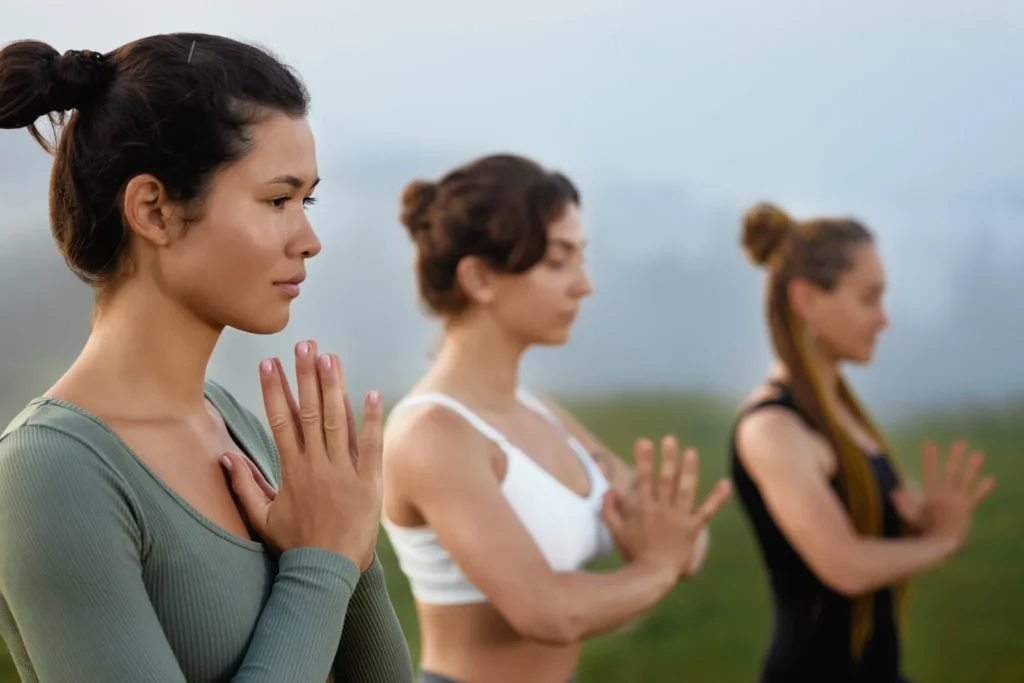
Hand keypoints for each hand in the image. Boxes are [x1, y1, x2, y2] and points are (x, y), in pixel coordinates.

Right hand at [221, 340, 383, 570]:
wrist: (327, 573)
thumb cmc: (296, 545)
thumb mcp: (263, 517)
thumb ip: (244, 485)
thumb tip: (223, 457)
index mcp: (292, 470)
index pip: (281, 420)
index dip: (275, 390)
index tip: (269, 362)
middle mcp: (317, 465)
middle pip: (310, 412)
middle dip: (306, 375)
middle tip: (303, 343)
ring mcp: (344, 472)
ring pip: (339, 421)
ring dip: (335, 386)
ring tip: (330, 356)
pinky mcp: (369, 482)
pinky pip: (371, 445)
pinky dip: (372, 419)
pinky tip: (371, 392)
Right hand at [601, 436, 731, 581]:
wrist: (651, 575)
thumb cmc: (633, 553)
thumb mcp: (615, 530)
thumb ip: (609, 508)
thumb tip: (610, 489)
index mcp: (643, 507)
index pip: (643, 478)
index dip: (644, 459)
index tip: (644, 442)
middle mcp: (661, 508)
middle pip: (665, 478)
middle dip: (668, 457)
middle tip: (670, 440)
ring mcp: (678, 517)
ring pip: (685, 489)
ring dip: (689, 469)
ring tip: (691, 452)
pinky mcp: (693, 528)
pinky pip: (707, 510)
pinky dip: (718, 497)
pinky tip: (726, 483)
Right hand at [891, 440, 995, 551]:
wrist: (942, 543)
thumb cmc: (924, 530)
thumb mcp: (910, 516)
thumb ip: (903, 502)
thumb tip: (895, 490)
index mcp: (931, 495)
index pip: (929, 473)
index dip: (930, 459)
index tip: (930, 444)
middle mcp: (946, 495)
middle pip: (951, 472)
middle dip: (956, 457)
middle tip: (961, 443)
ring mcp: (958, 501)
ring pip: (966, 480)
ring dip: (973, 466)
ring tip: (979, 453)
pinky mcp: (968, 508)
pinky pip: (976, 496)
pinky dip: (984, 488)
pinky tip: (991, 479)